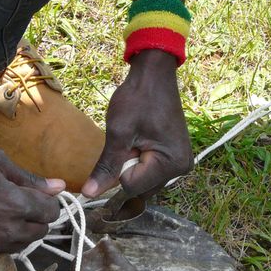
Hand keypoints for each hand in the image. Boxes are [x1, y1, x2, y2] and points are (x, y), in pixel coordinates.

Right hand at [0, 147, 63, 254]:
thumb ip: (28, 177)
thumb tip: (59, 186)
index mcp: (15, 204)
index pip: (51, 211)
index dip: (49, 200)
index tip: (39, 191)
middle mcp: (7, 230)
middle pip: (41, 231)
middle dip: (39, 216)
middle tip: (24, 199)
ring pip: (24, 243)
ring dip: (24, 229)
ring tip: (8, 209)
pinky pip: (4, 249)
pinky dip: (6, 238)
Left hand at [82, 49, 191, 198]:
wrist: (154, 76)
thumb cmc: (137, 99)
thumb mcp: (118, 132)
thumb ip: (106, 166)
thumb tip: (89, 194)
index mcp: (171, 164)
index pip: (133, 187)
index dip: (118, 171)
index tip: (121, 146)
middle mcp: (181, 169)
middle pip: (141, 189)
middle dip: (127, 171)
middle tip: (129, 142)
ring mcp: (181, 163)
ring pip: (145, 182)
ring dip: (133, 167)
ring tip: (136, 140)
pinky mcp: (176, 157)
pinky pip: (151, 172)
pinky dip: (140, 162)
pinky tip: (141, 141)